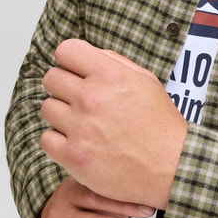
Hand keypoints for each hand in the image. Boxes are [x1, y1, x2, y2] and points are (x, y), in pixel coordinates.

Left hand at [40, 39, 187, 209]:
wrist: (171, 167)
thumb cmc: (160, 124)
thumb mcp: (146, 81)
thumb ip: (114, 63)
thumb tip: (87, 57)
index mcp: (110, 75)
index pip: (66, 51)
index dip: (70, 60)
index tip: (76, 71)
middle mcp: (92, 98)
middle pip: (51, 78)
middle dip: (64, 86)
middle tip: (80, 100)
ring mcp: (80, 128)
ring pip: (47, 108)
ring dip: (61, 114)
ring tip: (82, 123)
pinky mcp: (73, 156)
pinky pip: (46, 138)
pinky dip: (59, 141)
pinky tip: (78, 142)